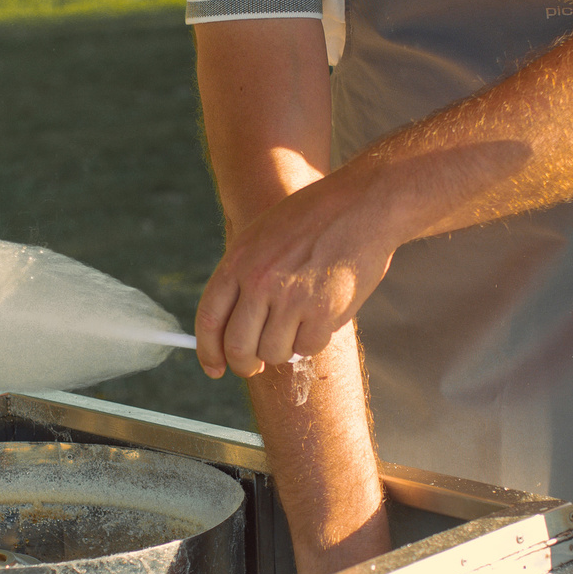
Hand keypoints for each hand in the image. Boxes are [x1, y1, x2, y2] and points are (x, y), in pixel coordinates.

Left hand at [194, 171, 398, 378]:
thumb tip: (230, 333)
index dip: (208, 352)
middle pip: (238, 347)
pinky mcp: (323, 312)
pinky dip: (312, 341)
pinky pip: (306, 348)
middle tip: (254, 367)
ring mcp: (291, 298)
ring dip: (283, 349)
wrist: (363, 205)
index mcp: (239, 261)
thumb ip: (243, 278)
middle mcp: (260, 281)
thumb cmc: (314, 220)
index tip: (215, 368)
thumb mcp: (264, 237)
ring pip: (273, 353)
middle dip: (244, 365)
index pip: (210, 319)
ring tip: (296, 326)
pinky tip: (321, 318)